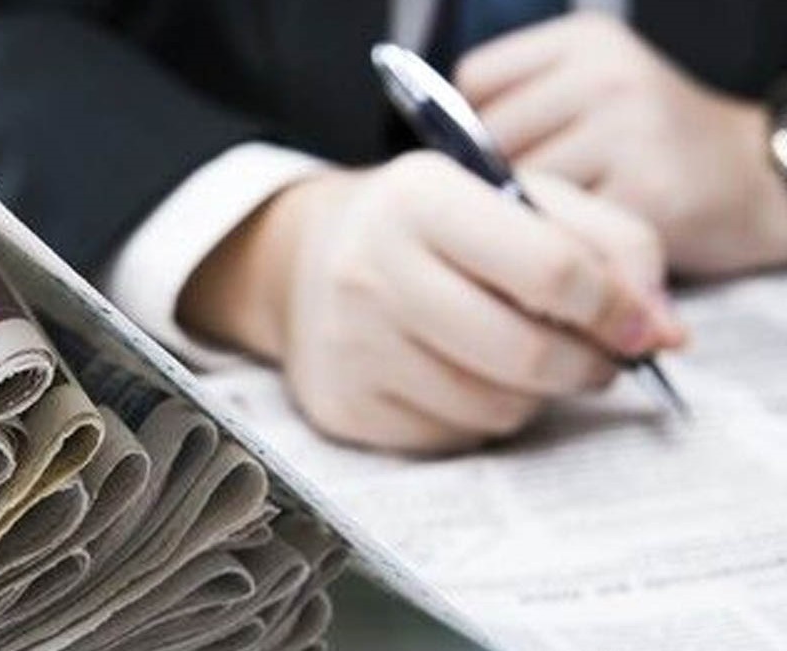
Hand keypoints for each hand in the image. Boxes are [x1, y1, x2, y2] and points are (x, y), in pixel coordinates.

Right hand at [179, 152, 685, 453]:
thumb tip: (666, 333)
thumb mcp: (519, 200)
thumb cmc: (436, 227)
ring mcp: (350, 344)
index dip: (615, 308)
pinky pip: (452, 437)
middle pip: (525, 354)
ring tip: (521, 358)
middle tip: (598, 358)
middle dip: (586, 366)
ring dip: (534, 394)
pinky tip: (462, 376)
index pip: (550, 268)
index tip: (641, 326)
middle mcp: (371, 269)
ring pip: (494, 407)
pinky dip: (478, 415)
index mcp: (421, 197)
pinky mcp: (343, 405)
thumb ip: (610, 245)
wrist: (307, 261)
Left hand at [455, 12, 786, 276]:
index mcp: (583, 42)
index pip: (475, 80)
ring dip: (521, 221)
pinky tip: (575, 250)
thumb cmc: (649, 143)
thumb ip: (522, 107)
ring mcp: (630, 132)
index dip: (469, 126)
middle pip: (490, 139)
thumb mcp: (591, 92)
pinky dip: (557, 249)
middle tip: (512, 208)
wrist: (752, 179)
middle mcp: (607, 76)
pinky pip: (562, 230)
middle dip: (491, 182)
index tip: (493, 157)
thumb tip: (436, 159)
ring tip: (543, 230)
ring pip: (521, 189)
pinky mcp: (647, 194)